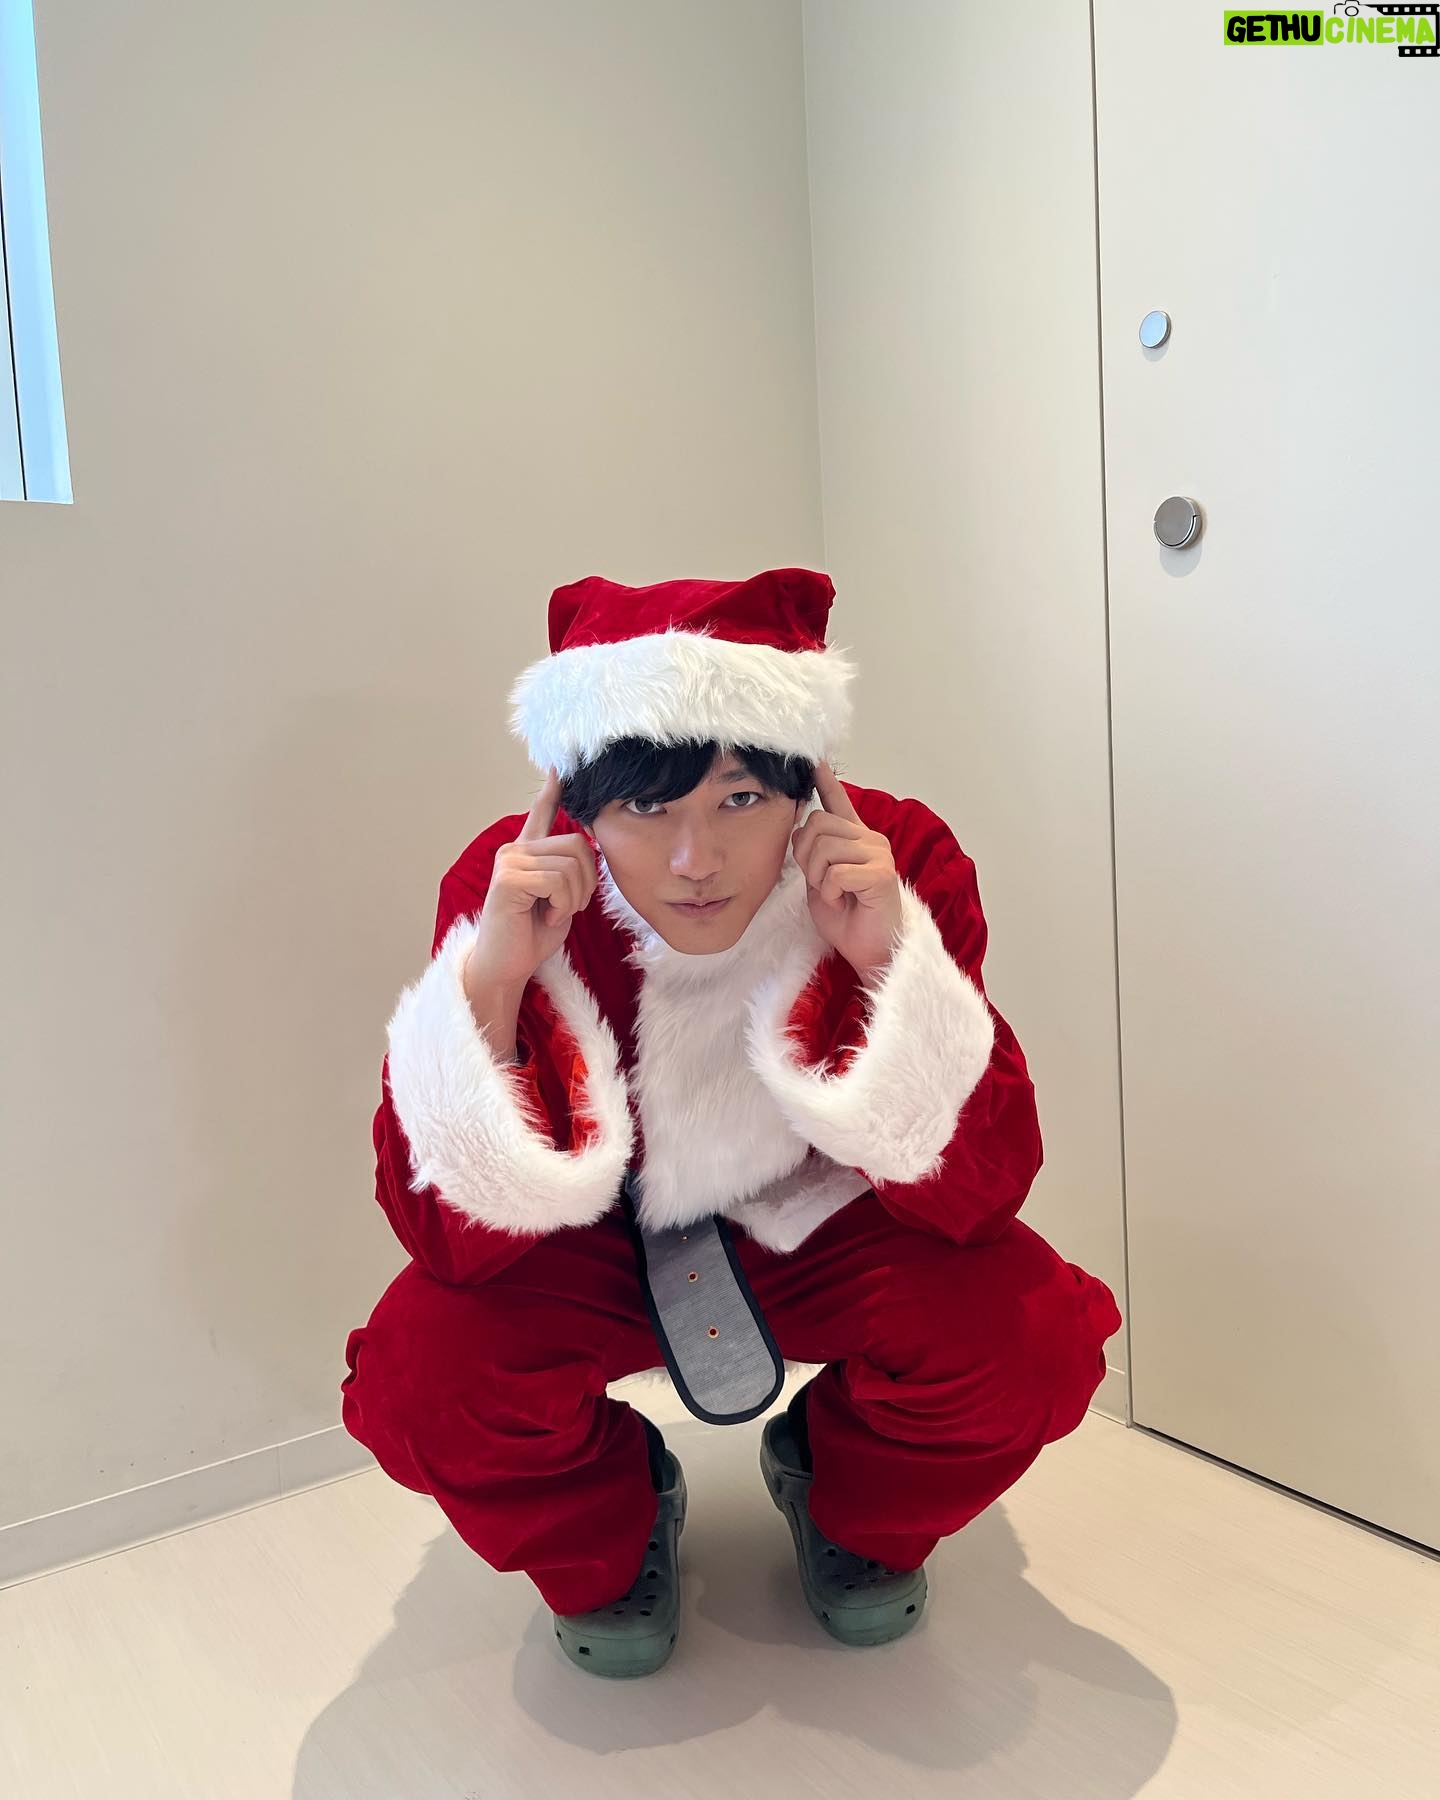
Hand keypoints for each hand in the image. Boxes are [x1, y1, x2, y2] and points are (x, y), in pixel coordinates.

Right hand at [464, 768, 597, 993]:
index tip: (559, 766)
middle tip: (568, 906)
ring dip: (574, 898)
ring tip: (554, 912)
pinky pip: (557, 881)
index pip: (542, 812)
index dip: (553, 791)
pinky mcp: (508, 879)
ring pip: (570, 866)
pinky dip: (562, 904)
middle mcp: (515, 850)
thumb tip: (586, 846)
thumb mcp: (561, 897)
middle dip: (587, 882)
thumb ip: (570, 871)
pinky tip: (545, 915)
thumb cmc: (533, 934)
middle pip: (578, 845)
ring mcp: (510, 862)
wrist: (507, 966)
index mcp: (528, 852)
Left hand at [791, 761, 902, 979]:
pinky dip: (831, 892)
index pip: (838, 802)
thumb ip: (812, 855)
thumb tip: (800, 830)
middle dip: (806, 857)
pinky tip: (844, 901)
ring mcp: (879, 855)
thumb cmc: (847, 919)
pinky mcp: (882, 874)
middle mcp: (869, 840)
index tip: (815, 759)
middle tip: (820, 883)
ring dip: (819, 877)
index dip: (826, 780)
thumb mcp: (819, 882)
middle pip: (817, 824)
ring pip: (825, 848)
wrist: (870, 950)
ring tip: (834, 894)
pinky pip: (837, 873)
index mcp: (854, 840)